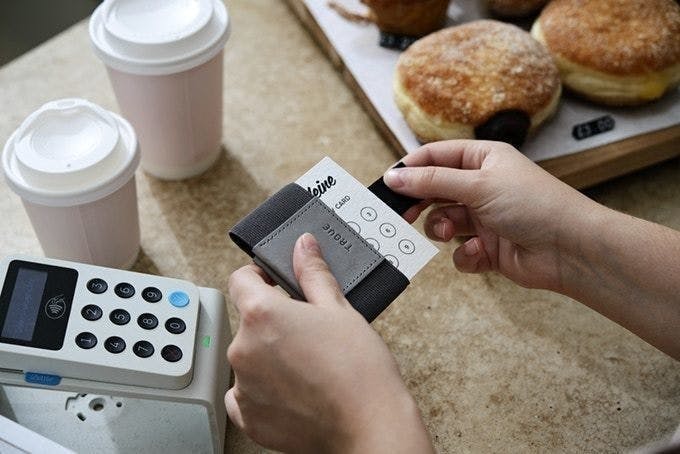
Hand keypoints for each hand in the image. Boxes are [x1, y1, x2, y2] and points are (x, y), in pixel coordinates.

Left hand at [225, 233, 433, 452]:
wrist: (369, 425)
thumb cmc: (358, 369)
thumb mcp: (339, 309)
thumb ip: (313, 273)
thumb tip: (303, 246)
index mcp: (261, 314)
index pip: (240, 280)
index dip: (259, 277)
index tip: (274, 284)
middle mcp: (242, 348)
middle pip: (248, 322)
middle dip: (272, 322)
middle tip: (307, 332)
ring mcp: (242, 386)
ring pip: (249, 358)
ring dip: (269, 357)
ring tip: (308, 366)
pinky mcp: (248, 418)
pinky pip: (246, 394)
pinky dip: (264, 390)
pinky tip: (295, 390)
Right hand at [384, 140, 600, 291]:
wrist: (570, 249)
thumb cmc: (534, 205)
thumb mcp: (477, 184)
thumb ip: (432, 181)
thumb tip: (394, 176)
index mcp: (483, 160)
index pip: (436, 156)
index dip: (411, 168)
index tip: (388, 183)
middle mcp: (482, 186)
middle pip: (435, 190)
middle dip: (419, 203)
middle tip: (400, 214)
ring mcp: (485, 218)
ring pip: (443, 222)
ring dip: (441, 229)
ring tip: (447, 234)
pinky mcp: (489, 247)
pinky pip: (460, 251)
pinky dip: (466, 254)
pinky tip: (481, 252)